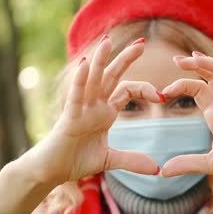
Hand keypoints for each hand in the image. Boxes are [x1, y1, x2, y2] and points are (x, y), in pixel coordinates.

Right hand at [20, 37, 162, 185]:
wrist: (51, 172)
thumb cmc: (74, 160)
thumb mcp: (109, 160)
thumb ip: (132, 160)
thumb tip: (156, 168)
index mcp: (104, 112)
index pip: (126, 90)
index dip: (144, 89)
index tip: (162, 96)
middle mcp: (93, 105)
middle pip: (111, 76)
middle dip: (125, 59)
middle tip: (141, 43)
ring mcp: (80, 109)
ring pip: (92, 80)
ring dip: (100, 60)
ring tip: (108, 41)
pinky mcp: (69, 118)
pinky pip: (76, 96)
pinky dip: (81, 80)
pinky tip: (86, 64)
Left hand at [161, 53, 212, 187]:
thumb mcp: (211, 163)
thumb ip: (188, 163)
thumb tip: (163, 172)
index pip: (196, 89)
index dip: (181, 85)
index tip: (164, 91)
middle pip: (209, 76)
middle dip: (194, 65)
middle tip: (176, 59)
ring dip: (212, 65)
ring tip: (195, 58)